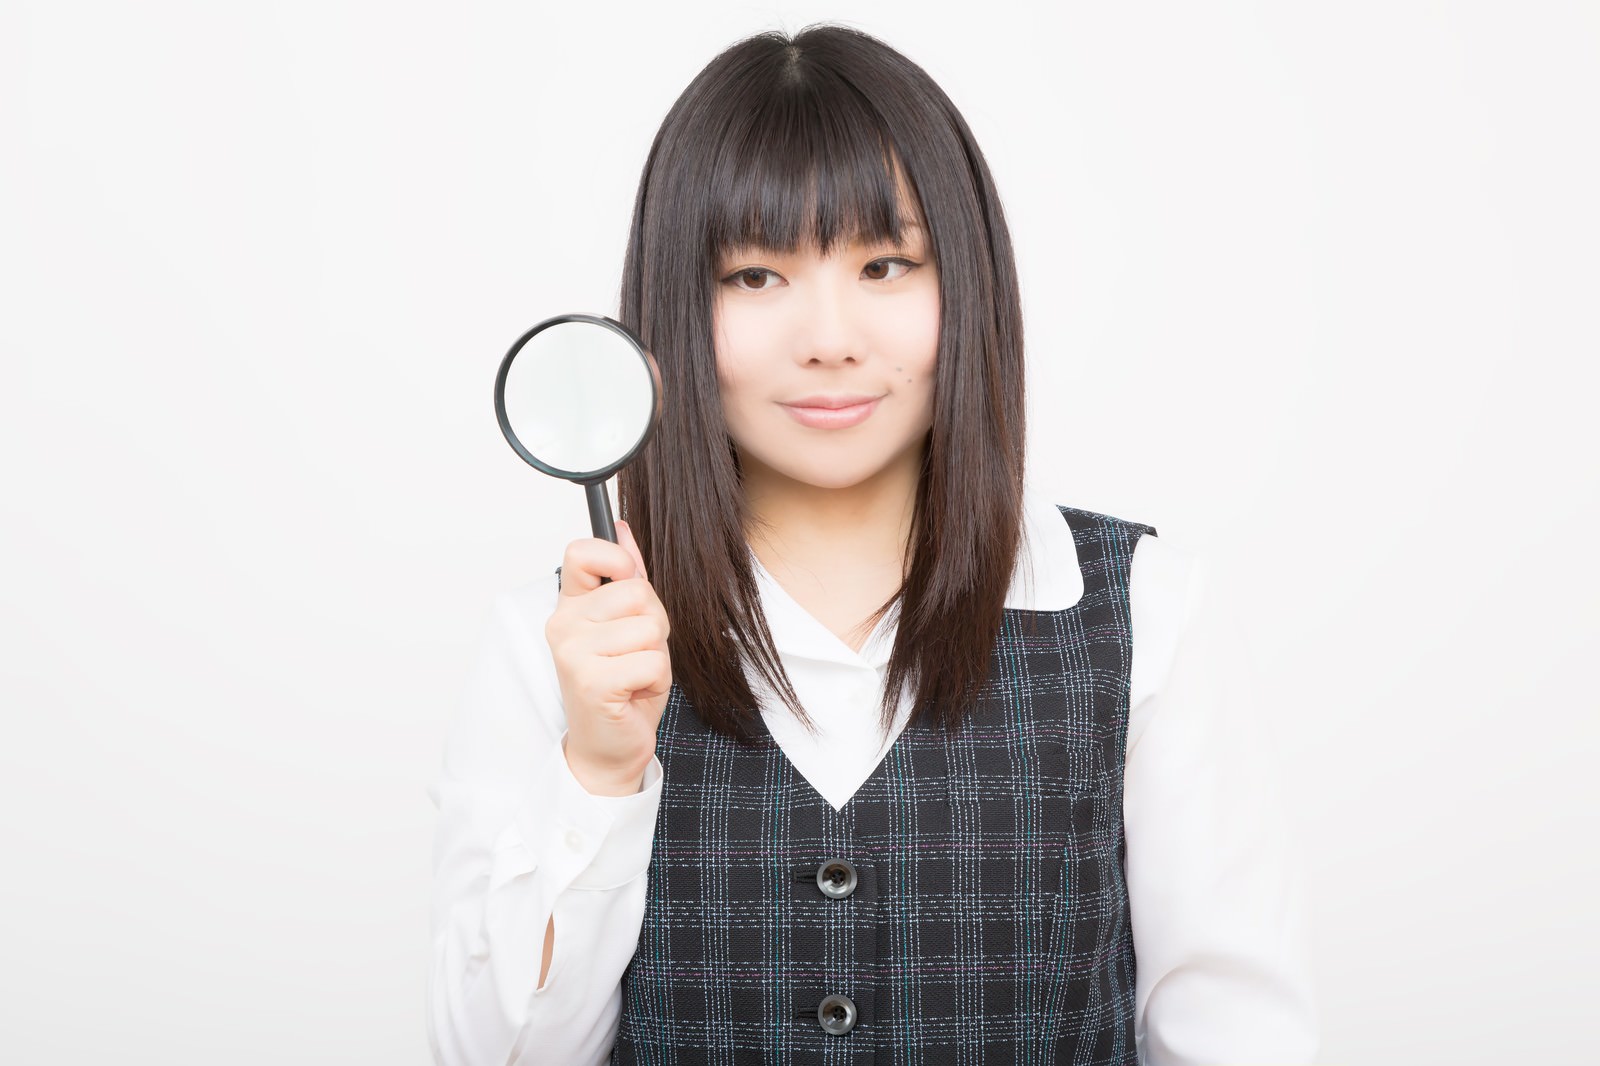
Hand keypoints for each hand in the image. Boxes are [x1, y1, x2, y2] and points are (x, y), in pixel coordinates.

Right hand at [543, 520, 670, 795]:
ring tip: (635, 674)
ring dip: (656, 654)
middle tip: (636, 653)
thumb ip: (625, 577)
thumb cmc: (622, 687)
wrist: (609, 746)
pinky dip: (657, 680)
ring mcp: (573, 652)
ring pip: (650, 627)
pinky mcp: (592, 681)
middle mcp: (564, 624)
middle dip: (654, 623)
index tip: (627, 580)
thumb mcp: (627, 625)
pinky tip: (634, 693)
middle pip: (637, 591)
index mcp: (570, 606)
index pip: (582, 551)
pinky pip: (653, 660)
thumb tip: (623, 528)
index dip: (617, 559)